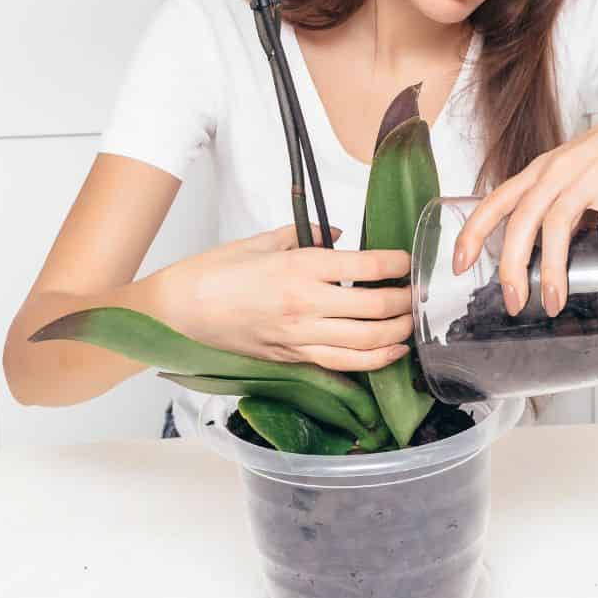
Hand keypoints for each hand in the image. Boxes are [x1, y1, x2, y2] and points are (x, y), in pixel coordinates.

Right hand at [160, 223, 414, 371]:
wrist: (178, 312)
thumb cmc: (214, 273)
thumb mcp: (262, 240)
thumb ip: (305, 234)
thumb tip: (337, 233)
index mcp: (300, 267)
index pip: (368, 266)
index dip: (398, 263)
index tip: (408, 261)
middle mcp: (306, 304)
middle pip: (377, 308)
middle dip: (406, 301)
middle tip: (419, 293)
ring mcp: (301, 336)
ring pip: (367, 342)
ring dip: (397, 333)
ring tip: (411, 322)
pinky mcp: (293, 358)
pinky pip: (343, 364)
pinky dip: (374, 360)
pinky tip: (391, 352)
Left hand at [452, 86, 597, 316]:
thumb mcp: (573, 171)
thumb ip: (557, 203)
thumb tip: (545, 250)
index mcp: (541, 170)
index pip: (496, 201)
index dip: (473, 232)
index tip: (459, 265)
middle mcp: (558, 170)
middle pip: (521, 219)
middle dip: (511, 265)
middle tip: (514, 303)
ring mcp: (590, 174)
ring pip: (558, 224)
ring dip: (552, 269)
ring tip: (554, 303)